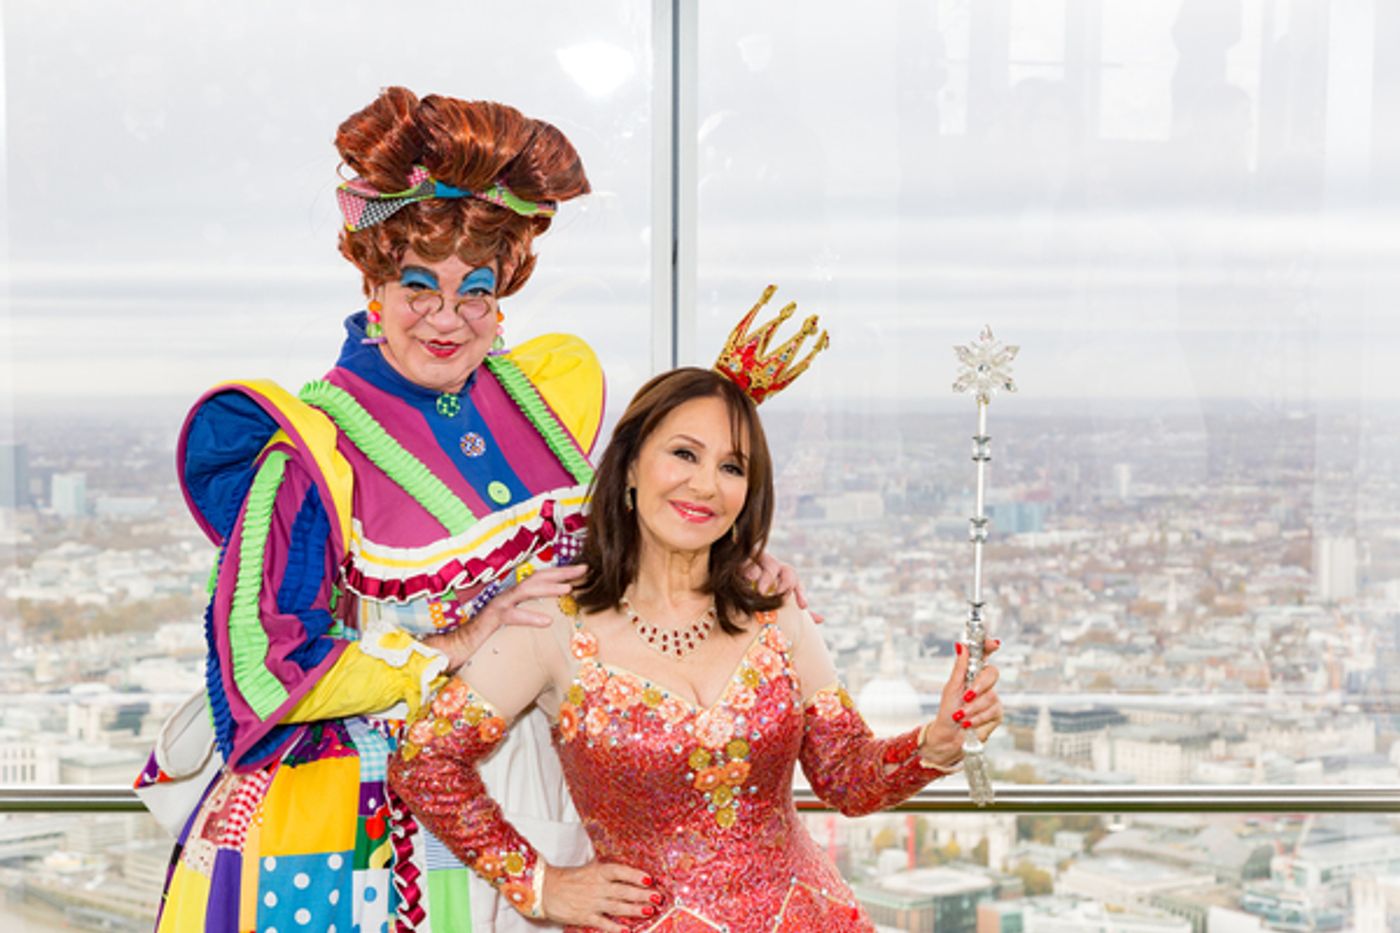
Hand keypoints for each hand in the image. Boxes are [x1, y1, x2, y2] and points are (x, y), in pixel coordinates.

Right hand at [423, 564, 585, 671]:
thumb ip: (528, 619)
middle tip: (583, 569)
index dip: (560, 573)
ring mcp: (499, 605)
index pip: (540, 579)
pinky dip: (530, 616)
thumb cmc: (486, 638)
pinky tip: (546, 621)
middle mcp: (508, 596)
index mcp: (515, 596)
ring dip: (548, 588)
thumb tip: (553, 621)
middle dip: (561, 572)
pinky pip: (512, 616)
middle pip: (537, 578)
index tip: (582, 570)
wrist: (457, 646)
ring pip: (526, 590)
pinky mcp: (491, 620)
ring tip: (568, 589)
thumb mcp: (513, 627)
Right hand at [541, 861, 660, 930]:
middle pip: (623, 891)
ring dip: (634, 909)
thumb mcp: (588, 868)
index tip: (649, 878)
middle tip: (657, 896)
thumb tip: (624, 865)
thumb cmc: (568, 878)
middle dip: (642, 894)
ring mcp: (592, 902)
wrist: (544, 890)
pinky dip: (615, 928)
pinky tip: (627, 930)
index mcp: (598, 871)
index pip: (620, 871)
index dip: (635, 875)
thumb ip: (606, 868)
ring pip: (617, 907)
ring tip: (649, 910)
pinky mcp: (585, 916)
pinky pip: (603, 923)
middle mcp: (597, 886)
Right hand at [745, 552, 823, 623]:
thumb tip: (822, 619)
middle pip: (788, 571)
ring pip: (770, 565)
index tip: (803, 606)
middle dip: (786, 584)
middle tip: (781, 596)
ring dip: (768, 578)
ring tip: (762, 591)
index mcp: (784, 576)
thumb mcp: (777, 600)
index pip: (797, 583)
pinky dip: (750, 569)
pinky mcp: (744, 558)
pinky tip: (747, 578)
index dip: (801, 594)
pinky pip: (750, 561)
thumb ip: (799, 611)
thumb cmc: (759, 589)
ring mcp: (760, 560)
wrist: (735, 572)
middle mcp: (775, 567)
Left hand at [920, 638, 1002, 767]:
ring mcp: (992, 698)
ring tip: (961, 716)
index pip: (983, 655)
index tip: (994, 644)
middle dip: (979, 686)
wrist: (949, 736)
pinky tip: (968, 723)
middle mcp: (984, 684)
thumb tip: (960, 645)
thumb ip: (959, 667)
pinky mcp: (997, 714)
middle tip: (967, 696)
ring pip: (991, 696)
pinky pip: (993, 711)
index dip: (989, 646)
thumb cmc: (948, 711)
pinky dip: (977, 718)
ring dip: (973, 708)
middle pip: (992, 673)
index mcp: (972, 673)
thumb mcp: (951, 687)